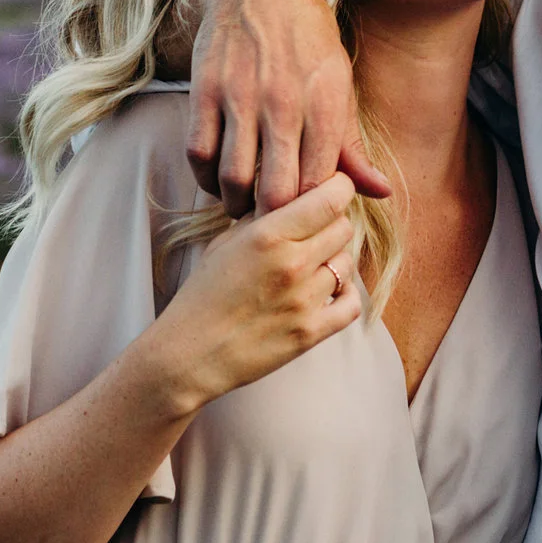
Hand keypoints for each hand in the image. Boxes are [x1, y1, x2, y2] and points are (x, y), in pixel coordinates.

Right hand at [142, 174, 363, 408]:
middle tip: (315, 232)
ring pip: (347, 263)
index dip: (338, 188)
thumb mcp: (225, 243)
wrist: (189, 354)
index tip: (333, 189)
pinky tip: (330, 293)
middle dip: (332, 224)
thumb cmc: (202, 296)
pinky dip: (346, 295)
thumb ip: (261, 218)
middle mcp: (292, 263)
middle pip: (344, 227)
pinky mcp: (311, 332)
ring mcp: (305, 300)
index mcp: (268, 235)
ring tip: (311, 267)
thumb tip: (293, 198)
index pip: (331, 197)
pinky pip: (352, 304)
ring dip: (334, 260)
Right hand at [185, 0, 391, 214]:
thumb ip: (352, 146)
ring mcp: (241, 96)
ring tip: (243, 206)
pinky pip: (199, 152)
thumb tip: (381, 193)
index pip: (316, 185)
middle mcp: (284, 102)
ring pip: (233, 178)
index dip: (308, 213)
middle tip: (270, 223)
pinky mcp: (206, 89)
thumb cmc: (309, 43)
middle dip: (272, 219)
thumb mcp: (340, 87)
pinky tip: (217, 179)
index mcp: (324, 105)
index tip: (304, 219)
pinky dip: (205, 177)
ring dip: (235, 203)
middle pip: (274, 191)